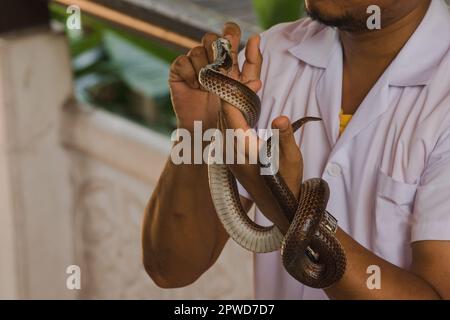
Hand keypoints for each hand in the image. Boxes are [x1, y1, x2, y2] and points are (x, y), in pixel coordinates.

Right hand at [169, 22, 251, 131]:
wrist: (204, 131)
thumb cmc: (225, 115)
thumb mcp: (241, 100)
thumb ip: (249, 88)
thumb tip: (258, 82)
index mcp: (227, 61)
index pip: (230, 36)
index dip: (232, 32)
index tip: (236, 38)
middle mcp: (209, 59)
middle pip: (211, 38)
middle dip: (216, 51)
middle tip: (221, 67)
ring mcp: (193, 65)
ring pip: (197, 50)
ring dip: (203, 69)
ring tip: (207, 87)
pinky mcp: (178, 72)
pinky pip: (182, 62)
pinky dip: (190, 74)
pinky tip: (195, 87)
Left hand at [214, 26, 303, 231]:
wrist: (280, 208)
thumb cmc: (287, 184)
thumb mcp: (291, 161)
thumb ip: (284, 138)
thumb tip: (279, 118)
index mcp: (242, 150)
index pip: (231, 113)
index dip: (235, 91)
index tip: (241, 73)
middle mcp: (230, 151)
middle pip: (224, 112)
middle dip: (232, 90)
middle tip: (242, 70)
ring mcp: (228, 154)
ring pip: (224, 119)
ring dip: (232, 100)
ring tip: (243, 78)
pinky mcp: (230, 156)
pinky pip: (228, 128)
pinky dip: (234, 112)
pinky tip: (243, 102)